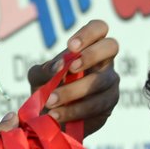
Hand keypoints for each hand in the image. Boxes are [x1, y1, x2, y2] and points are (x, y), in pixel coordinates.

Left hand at [27, 19, 118, 136]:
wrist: (51, 120)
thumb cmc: (48, 90)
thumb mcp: (38, 78)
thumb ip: (44, 70)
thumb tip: (58, 67)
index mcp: (89, 47)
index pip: (99, 28)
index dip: (88, 33)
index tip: (71, 46)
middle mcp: (104, 61)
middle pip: (111, 46)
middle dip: (91, 55)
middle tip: (70, 68)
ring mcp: (109, 83)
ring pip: (100, 81)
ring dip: (73, 91)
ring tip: (51, 101)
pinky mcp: (108, 105)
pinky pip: (96, 106)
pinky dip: (74, 111)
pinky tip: (57, 115)